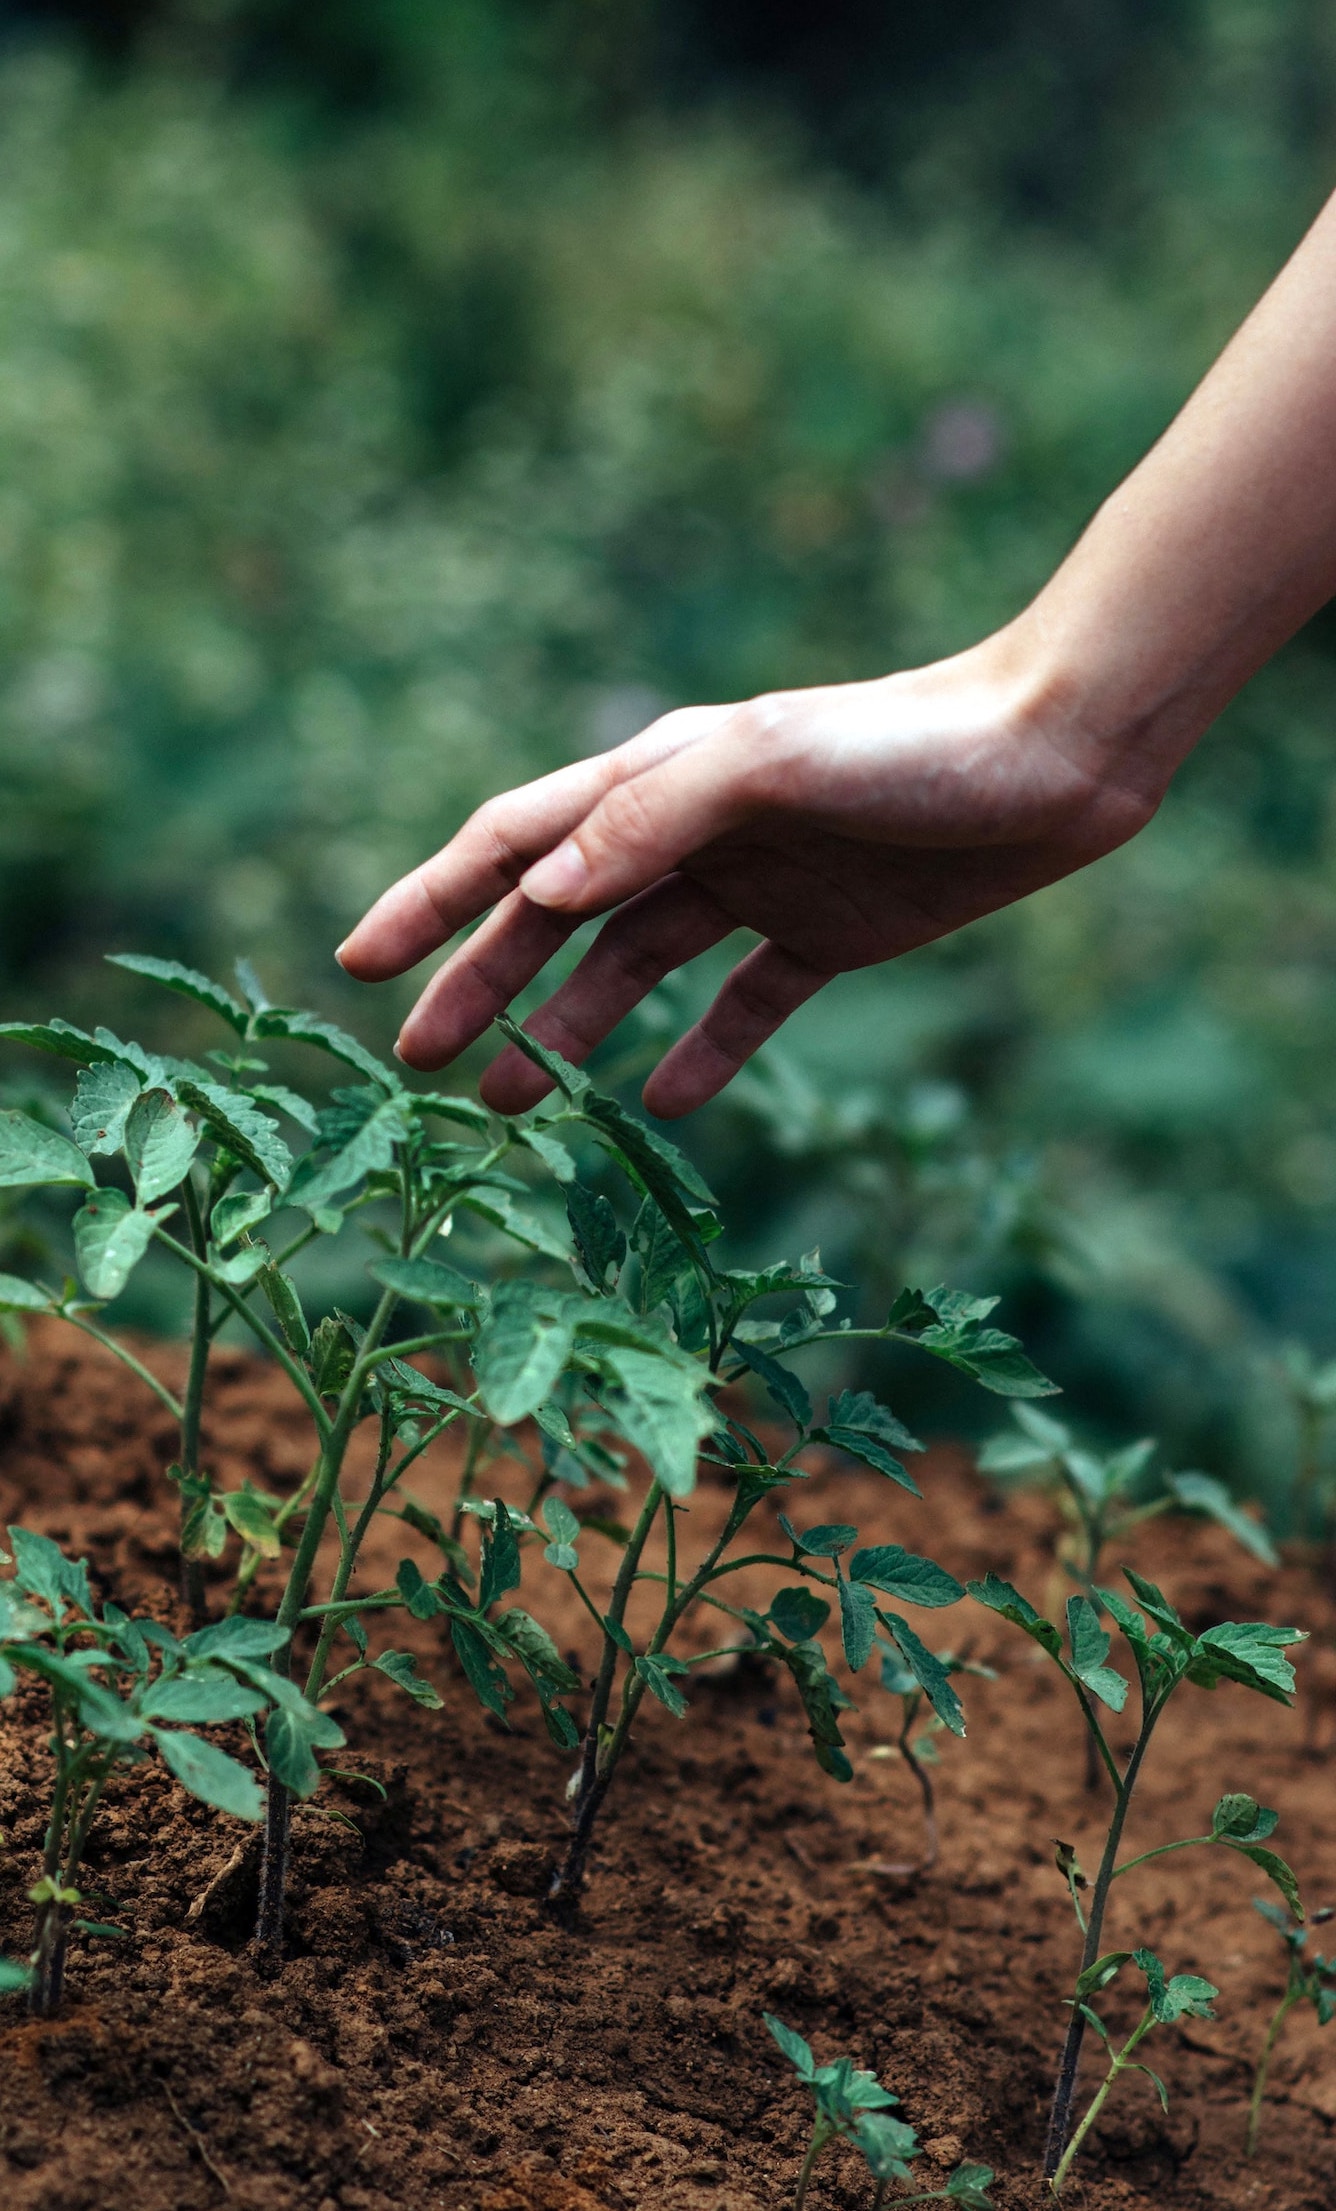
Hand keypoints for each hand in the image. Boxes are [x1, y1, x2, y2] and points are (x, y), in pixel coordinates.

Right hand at [336, 632, 1159, 1116]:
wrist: (1058, 755)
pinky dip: (701, 1052)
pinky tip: (665, 1102)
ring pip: (636, 968)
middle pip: (557, 918)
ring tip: (513, 1104)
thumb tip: (537, 894)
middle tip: (419, 1061)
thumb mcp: (770, 764)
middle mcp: (694, 831)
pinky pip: (745, 1005)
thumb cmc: (911, 745)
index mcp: (661, 777)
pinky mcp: (828, 934)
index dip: (432, 898)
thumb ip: (648, 820)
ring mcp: (758, 885)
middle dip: (481, 983)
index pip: (515, 843)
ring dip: (571, 1031)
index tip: (358, 961)